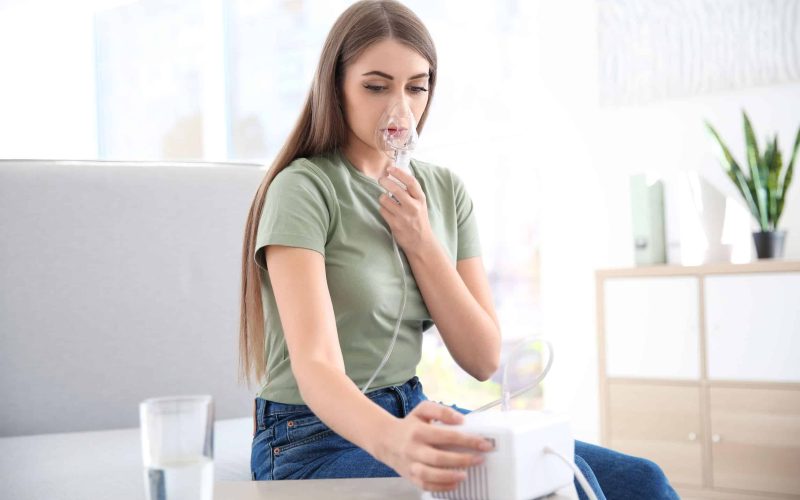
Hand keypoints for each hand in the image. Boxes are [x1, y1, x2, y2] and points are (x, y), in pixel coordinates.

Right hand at [375, 400, 492, 491]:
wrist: (385, 440)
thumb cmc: (409, 425)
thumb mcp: (422, 410)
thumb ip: (442, 411)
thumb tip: (461, 420)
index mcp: (419, 431)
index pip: (447, 436)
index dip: (468, 440)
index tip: (484, 444)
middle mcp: (414, 449)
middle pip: (439, 458)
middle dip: (462, 460)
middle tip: (479, 459)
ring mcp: (411, 465)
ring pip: (430, 475)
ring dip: (450, 476)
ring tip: (466, 475)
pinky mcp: (410, 477)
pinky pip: (426, 486)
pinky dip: (441, 487)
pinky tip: (454, 483)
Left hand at [377, 166, 434, 251]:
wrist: (421, 242)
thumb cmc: (419, 220)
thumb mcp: (420, 204)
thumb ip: (411, 192)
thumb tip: (397, 175)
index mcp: (421, 199)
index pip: (410, 182)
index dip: (399, 173)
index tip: (390, 168)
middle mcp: (413, 207)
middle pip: (395, 189)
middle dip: (385, 182)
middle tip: (381, 179)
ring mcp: (404, 216)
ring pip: (385, 199)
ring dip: (382, 198)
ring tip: (385, 200)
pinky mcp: (395, 224)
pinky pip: (382, 210)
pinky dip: (382, 209)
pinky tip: (387, 211)